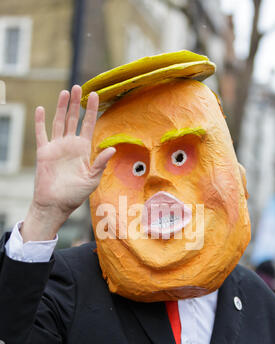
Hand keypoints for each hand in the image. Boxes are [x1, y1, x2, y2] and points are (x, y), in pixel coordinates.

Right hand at [21, 85, 115, 240]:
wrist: (56, 204)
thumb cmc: (75, 195)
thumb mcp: (92, 179)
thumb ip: (100, 163)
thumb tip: (112, 149)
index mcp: (83, 150)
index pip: (88, 125)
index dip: (91, 110)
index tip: (94, 95)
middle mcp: (70, 145)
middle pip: (73, 119)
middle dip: (76, 103)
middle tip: (78, 87)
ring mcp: (56, 147)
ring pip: (59, 122)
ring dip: (61, 107)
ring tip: (65, 92)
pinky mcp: (44, 152)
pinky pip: (41, 134)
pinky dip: (40, 122)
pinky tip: (41, 109)